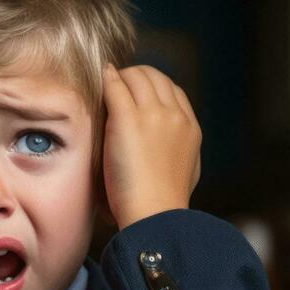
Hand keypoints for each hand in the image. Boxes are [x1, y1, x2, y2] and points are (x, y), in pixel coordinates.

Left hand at [100, 64, 201, 228]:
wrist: (155, 214)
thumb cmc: (164, 203)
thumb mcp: (187, 170)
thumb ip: (179, 149)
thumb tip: (169, 146)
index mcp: (190, 128)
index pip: (173, 90)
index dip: (153, 86)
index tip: (138, 91)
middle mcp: (174, 115)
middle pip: (155, 77)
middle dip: (136, 76)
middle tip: (118, 83)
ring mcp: (152, 115)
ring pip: (136, 76)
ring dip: (120, 76)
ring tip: (106, 82)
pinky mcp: (127, 119)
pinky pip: (115, 86)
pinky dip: (107, 78)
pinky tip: (100, 77)